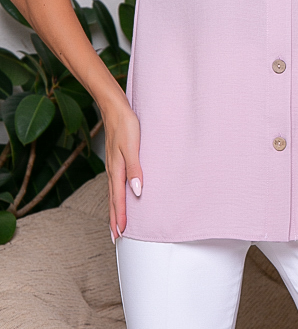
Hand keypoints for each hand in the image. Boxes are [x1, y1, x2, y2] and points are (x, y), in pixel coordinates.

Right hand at [103, 100, 142, 241]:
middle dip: (113, 219)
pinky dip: (115, 195)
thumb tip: (137, 191)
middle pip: (112, 200)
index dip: (120, 217)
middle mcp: (112, 170)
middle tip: (115, 238)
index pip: (118, 199)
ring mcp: (112, 165)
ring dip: (113, 209)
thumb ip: (135, 169)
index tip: (120, 234)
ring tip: (115, 223)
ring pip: (112, 193)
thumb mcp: (132, 146)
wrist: (114, 108)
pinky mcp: (115, 159)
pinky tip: (118, 196)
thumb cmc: (125, 124)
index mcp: (116, 169)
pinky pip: (114, 183)